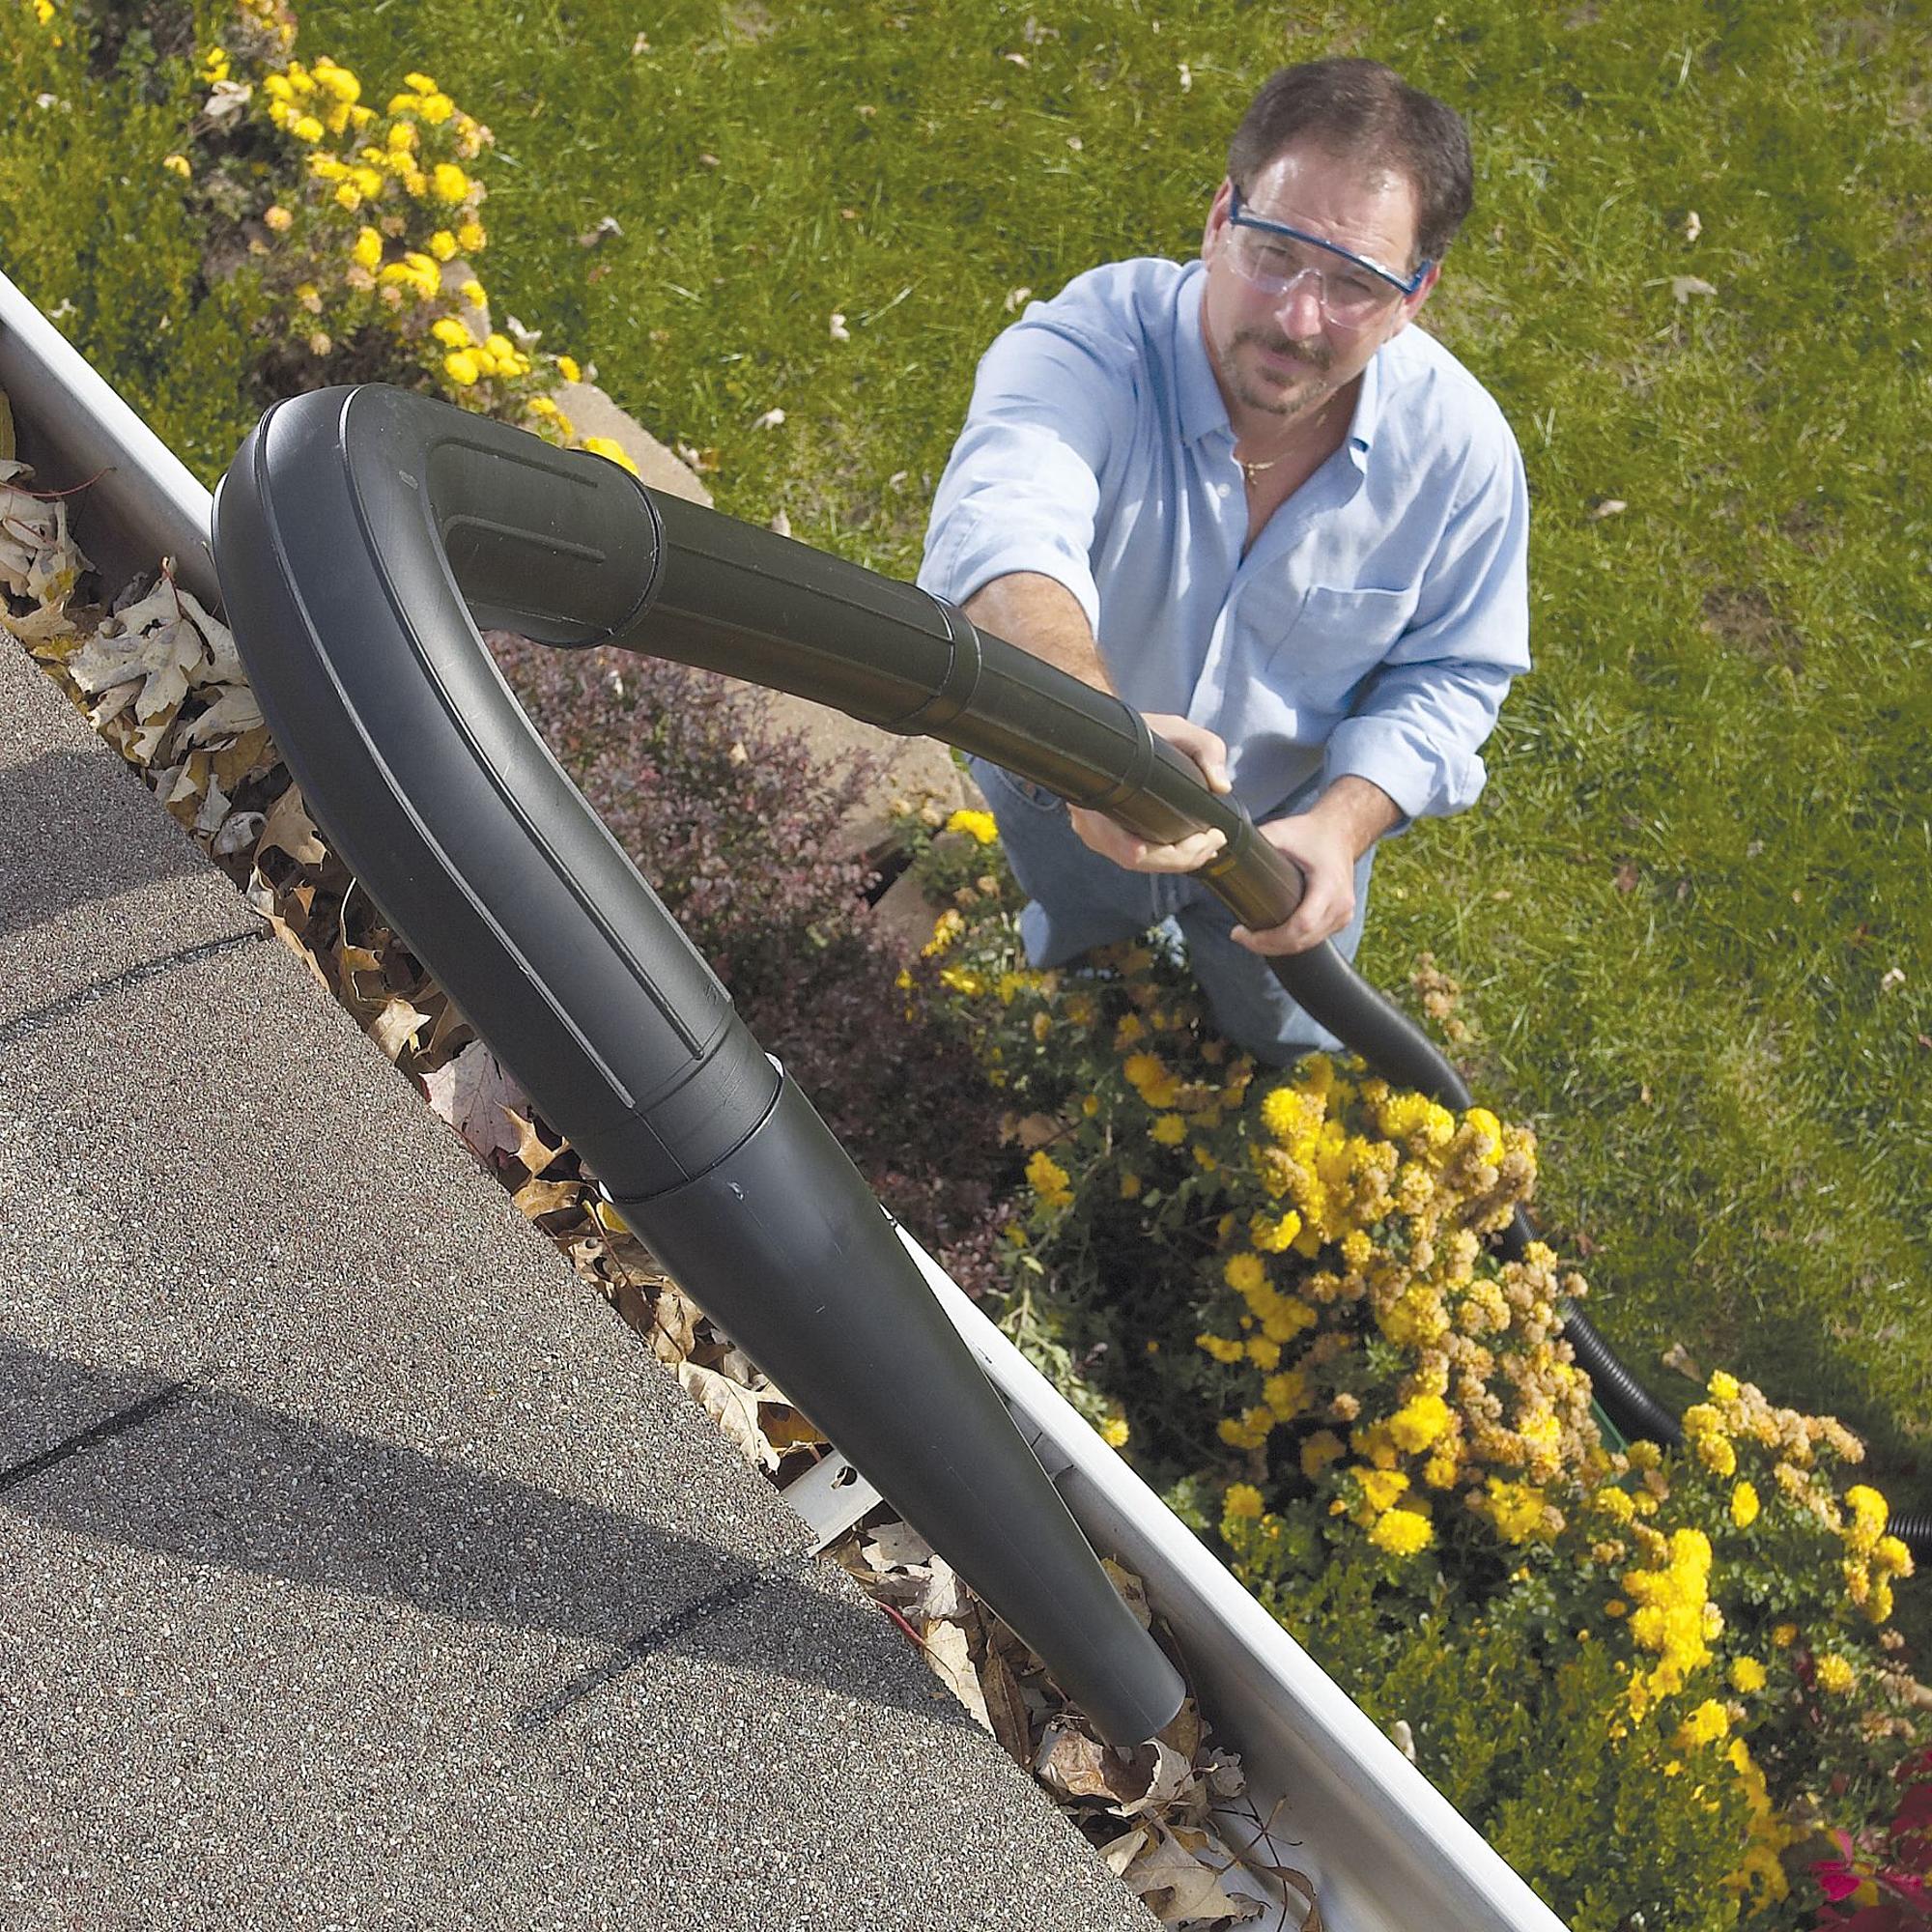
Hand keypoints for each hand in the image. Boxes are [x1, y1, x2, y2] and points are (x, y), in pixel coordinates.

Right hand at [1068, 714, 1231, 872]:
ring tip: (1209, 845)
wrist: (1111, 732)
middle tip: (1214, 841)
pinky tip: (1192, 848)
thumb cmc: (1142, 730)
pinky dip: (1166, 856)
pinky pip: (1135, 855)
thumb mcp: (1176, 728)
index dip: (1169, 855)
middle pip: (1139, 861)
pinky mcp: (1106, 834)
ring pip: (1138, 862)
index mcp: (1101, 797)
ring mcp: (1096, 832)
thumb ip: (1205, 748)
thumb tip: (1221, 785)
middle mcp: (1091, 823)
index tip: (1204, 838)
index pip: (1130, 849)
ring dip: (1177, 860)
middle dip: (1183, 858)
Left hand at [1229, 810, 1359, 956]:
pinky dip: (1291, 942)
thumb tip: (1222, 850)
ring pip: (1306, 945)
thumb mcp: (1282, 831)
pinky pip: (1313, 940)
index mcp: (1329, 885)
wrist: (1340, 833)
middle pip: (1301, 941)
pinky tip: (1271, 938)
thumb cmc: (1312, 833)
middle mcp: (1340, 905)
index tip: (1243, 933)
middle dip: (1266, 945)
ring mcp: (1343, 916)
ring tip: (1250, 938)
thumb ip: (1256, 842)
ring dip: (1277, 947)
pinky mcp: (1340, 920)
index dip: (1270, 937)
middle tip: (1240, 937)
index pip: (1301, 925)